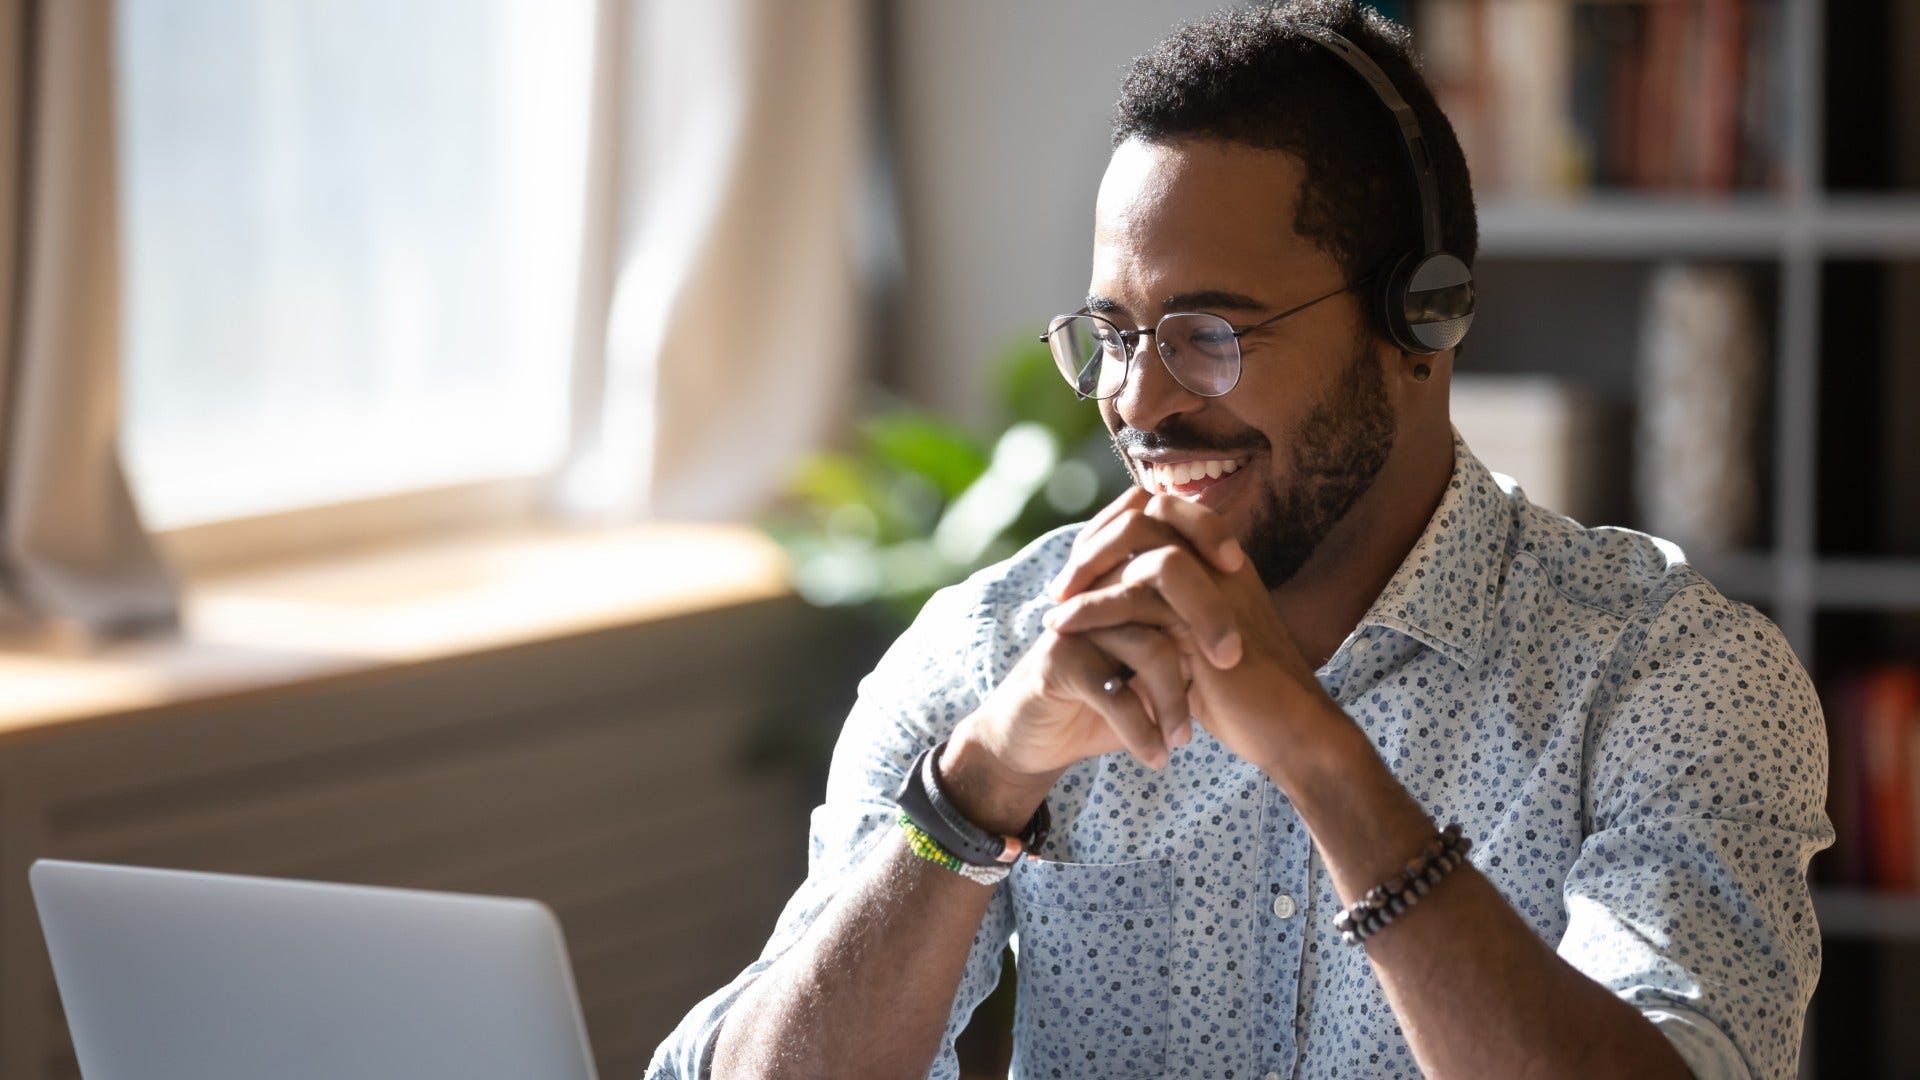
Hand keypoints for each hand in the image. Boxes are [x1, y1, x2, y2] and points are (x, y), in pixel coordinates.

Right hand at [946, 490, 1244, 797]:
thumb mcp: (1151, 663)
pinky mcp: (1057, 662)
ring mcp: (1076, 623)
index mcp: (1121, 577)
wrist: (1038, 738)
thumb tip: (1253, 619)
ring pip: (1147, 645)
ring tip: (1185, 739)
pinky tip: (1156, 756)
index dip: (1205, 531)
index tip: (1240, 569)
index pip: (1165, 524)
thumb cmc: (1106, 696)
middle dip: (1207, 618)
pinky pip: (1114, 692)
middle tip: (1230, 661)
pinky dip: (1142, 730)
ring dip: (1174, 699)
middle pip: (1161, 574)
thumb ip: (1185, 632)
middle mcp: (1097, 590)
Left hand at [1042, 489, 1330, 774]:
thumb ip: (1170, 611)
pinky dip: (1091, 608)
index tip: (1081, 566)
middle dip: (1096, 542)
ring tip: (1054, 604)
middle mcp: (1220, 562)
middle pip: (1148, 513)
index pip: (1162, 510)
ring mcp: (1215, 585)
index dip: (1115, 528)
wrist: (1287, 731)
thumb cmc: (1243, 694)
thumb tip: (1120, 596)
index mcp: (1223, 561)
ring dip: (1087, 570)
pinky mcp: (1203, 620)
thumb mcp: (1199, 641)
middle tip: (1062, 584)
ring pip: (1140, 546)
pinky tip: (1062, 627)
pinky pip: (1135, 596)